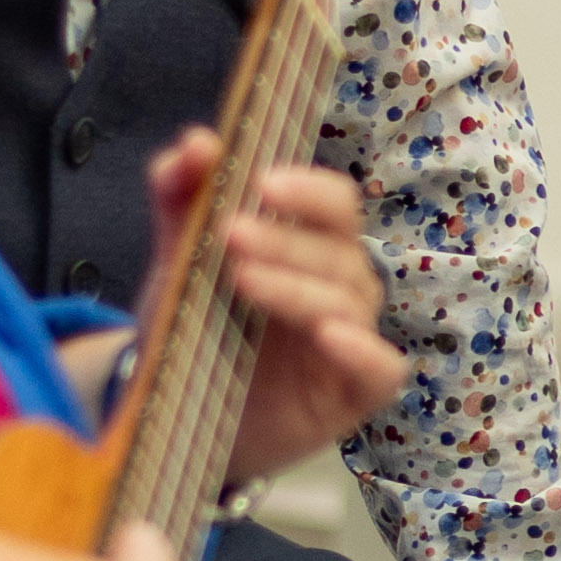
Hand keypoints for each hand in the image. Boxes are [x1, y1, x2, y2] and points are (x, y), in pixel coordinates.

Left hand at [144, 130, 406, 482]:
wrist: (180, 419)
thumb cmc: (198, 333)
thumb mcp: (179, 263)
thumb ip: (181, 198)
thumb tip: (197, 141)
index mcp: (311, 246)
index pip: (334, 204)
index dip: (307, 190)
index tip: (261, 184)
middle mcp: (341, 287)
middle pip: (337, 250)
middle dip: (284, 239)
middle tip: (230, 234)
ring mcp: (352, 340)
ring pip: (347, 302)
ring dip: (296, 287)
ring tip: (243, 281)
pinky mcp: (356, 392)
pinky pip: (381, 368)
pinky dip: (363, 350)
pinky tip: (329, 335)